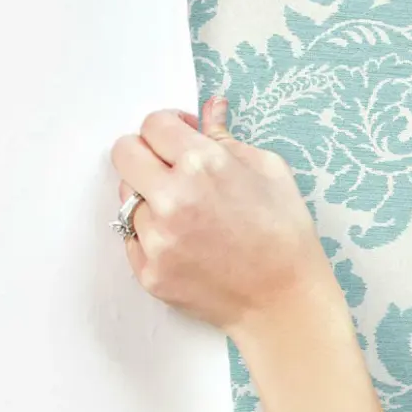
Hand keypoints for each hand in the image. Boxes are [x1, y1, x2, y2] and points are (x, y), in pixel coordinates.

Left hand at [110, 98, 341, 339]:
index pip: (153, 125)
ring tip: (189, 219)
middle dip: (146, 155)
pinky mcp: (150, 272)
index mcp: (203, 165)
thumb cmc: (287, 238)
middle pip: (124, 153)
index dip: (169, 129)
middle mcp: (172, 198)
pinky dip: (154, 238)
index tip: (180, 141)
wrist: (286, 303)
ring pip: (128, 200)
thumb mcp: (271, 173)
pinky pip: (134, 240)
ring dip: (152, 201)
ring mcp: (157, 239)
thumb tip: (210, 108)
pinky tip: (189, 247)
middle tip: (170, 172)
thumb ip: (228, 138)